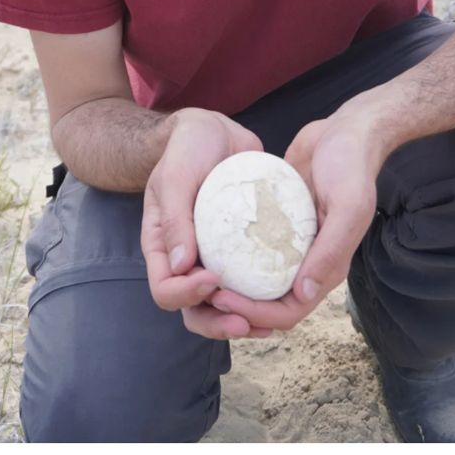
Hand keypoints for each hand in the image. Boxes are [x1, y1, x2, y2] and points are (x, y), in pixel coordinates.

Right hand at [141, 107, 270, 340]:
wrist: (213, 131)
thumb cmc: (186, 151)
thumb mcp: (176, 177)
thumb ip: (176, 218)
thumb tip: (181, 266)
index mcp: (165, 249)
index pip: (167, 291)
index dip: (186, 296)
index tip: (213, 279)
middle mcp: (189, 259)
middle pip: (195, 309)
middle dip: (218, 323)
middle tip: (246, 322)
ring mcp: (216, 255)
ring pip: (225, 302)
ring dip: (244, 318)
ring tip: (271, 323)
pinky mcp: (243, 247)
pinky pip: (252, 277)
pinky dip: (265, 292)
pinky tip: (289, 292)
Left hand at [200, 111, 383, 333]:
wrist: (346, 131)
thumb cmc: (351, 167)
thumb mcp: (348, 206)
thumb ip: (331, 250)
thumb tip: (303, 293)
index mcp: (328, 268)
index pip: (288, 312)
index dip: (254, 313)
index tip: (221, 295)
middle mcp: (309, 264)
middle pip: (268, 305)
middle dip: (235, 308)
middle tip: (204, 290)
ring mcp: (292, 247)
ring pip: (257, 283)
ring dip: (231, 288)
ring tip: (200, 274)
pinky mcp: (277, 226)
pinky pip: (251, 250)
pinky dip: (231, 256)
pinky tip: (207, 244)